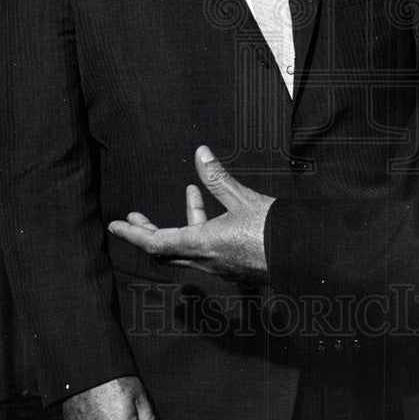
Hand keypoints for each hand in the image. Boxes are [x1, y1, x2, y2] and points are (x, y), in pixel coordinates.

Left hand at [108, 146, 272, 279]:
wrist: (303, 256)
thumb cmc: (272, 230)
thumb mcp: (243, 198)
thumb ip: (218, 177)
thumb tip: (200, 152)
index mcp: (202, 244)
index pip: (155, 242)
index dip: (133, 233)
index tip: (115, 226)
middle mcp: (205, 261)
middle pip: (165, 250)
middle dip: (147, 232)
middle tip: (134, 218)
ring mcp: (220, 267)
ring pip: (187, 248)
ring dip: (181, 224)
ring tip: (190, 193)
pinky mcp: (233, 267)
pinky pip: (206, 250)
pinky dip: (201, 229)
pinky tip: (215, 213)